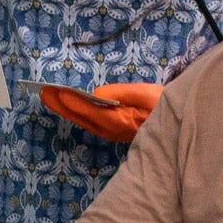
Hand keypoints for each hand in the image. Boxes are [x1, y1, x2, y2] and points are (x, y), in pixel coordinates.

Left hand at [39, 81, 160, 142]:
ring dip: (67, 108)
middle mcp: (112, 129)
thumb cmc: (166, 107)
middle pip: (81, 117)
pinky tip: (72, 106)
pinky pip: (91, 121)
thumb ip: (120, 94)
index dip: (70, 100)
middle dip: (61, 104)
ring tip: (52, 96)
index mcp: (119, 120)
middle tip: (43, 92)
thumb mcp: (146, 95)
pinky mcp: (116, 130)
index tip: (54, 91)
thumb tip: (96, 95)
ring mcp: (113, 132)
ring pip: (84, 120)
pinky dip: (79, 112)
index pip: (88, 110)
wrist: (179, 127)